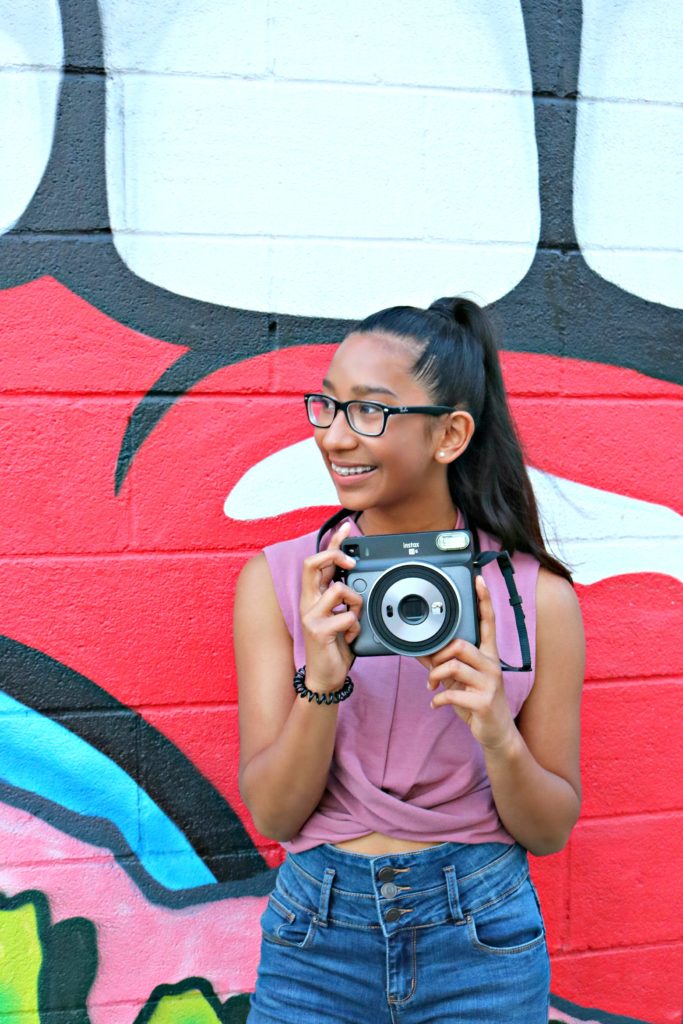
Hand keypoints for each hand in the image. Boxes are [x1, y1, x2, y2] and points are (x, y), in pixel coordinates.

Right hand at [299, 521, 362, 692]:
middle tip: (351, 561)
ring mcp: (310, 615)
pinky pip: (347, 617)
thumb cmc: (334, 644)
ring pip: (339, 590)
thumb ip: (345, 596)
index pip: (318, 560)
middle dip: (335, 554)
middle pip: (313, 563)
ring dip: (355, 603)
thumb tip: (358, 576)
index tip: (346, 527)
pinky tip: (350, 637)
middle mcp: (308, 601)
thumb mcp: (340, 614)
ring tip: (354, 619)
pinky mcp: (317, 630)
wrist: (325, 676)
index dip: (332, 541)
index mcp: (314, 595)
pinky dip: (355, 627)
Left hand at [418, 575, 516, 751]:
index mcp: (488, 656)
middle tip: (433, 671)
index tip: (479, 580)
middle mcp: (492, 665)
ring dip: (435, 676)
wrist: (496, 734)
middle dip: (439, 656)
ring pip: (454, 666)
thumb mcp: (460, 682)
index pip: (488, 623)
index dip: (484, 601)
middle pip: (461, 644)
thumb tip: (419, 651)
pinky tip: (436, 703)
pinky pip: (452, 693)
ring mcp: (490, 683)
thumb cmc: (477, 703)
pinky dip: (437, 699)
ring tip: (432, 687)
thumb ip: (443, 665)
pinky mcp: (484, 701)